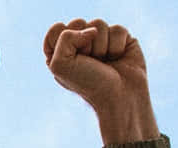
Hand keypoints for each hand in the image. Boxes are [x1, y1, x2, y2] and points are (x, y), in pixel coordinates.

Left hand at [43, 19, 157, 143]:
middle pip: (77, 22)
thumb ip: (64, 38)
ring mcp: (101, 39)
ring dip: (101, 46)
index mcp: (60, 50)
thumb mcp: (61, 65)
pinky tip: (117, 58)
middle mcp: (80, 42)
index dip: (64, 42)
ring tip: (104, 61)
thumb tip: (91, 29)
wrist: (118, 95)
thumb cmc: (87, 84)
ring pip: (98, 23)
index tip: (71, 59)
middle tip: (89, 61)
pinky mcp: (121, 38)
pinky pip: (117, 28)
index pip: (56, 28)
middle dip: (83, 43)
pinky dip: (116, 46)